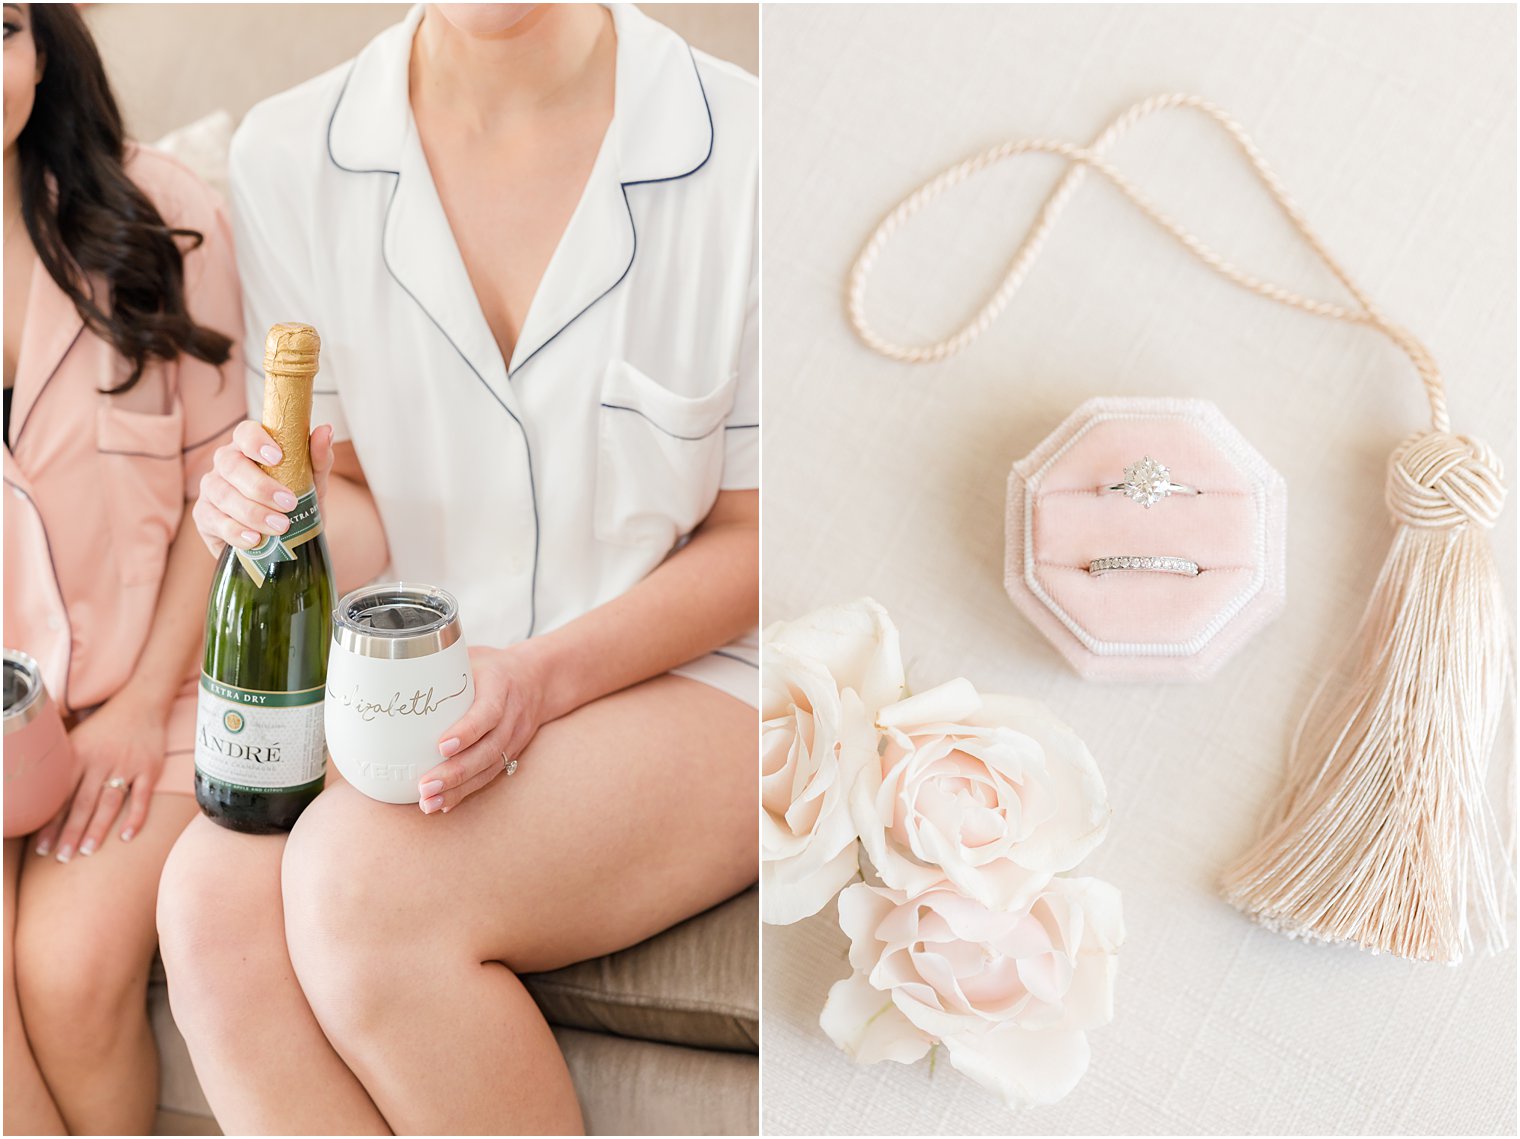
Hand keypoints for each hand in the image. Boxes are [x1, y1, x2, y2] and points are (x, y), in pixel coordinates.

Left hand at [33, 692, 170, 861]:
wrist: (141, 702)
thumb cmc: (105, 725)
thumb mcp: (76, 737)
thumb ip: (61, 764)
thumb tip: (35, 792)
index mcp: (79, 755)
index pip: (61, 795)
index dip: (50, 822)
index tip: (40, 847)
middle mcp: (101, 761)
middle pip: (83, 803)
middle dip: (70, 833)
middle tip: (61, 857)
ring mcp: (126, 765)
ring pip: (109, 802)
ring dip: (97, 829)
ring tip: (87, 851)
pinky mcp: (149, 768)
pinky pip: (141, 797)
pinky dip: (135, 817)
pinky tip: (126, 836)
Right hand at [192, 421, 334, 557]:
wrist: (286, 539)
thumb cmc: (296, 500)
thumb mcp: (313, 482)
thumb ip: (318, 458)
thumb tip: (325, 430)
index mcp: (250, 447)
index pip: (245, 432)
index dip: (257, 442)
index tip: (278, 457)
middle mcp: (226, 463)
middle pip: (232, 465)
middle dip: (260, 486)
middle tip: (289, 503)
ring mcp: (212, 489)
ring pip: (222, 494)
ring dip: (252, 512)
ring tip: (279, 526)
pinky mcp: (205, 516)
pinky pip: (214, 520)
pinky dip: (235, 531)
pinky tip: (254, 539)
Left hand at [418, 646, 546, 813]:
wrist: (538, 679)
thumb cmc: (492, 667)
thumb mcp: (471, 656)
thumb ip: (441, 664)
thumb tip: (391, 668)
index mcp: (500, 685)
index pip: (488, 712)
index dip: (467, 731)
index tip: (441, 746)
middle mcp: (511, 715)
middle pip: (488, 749)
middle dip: (456, 772)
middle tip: (425, 787)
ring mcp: (514, 737)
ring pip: (489, 768)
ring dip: (458, 789)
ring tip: (428, 802)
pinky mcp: (511, 752)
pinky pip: (489, 775)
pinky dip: (466, 791)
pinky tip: (444, 803)